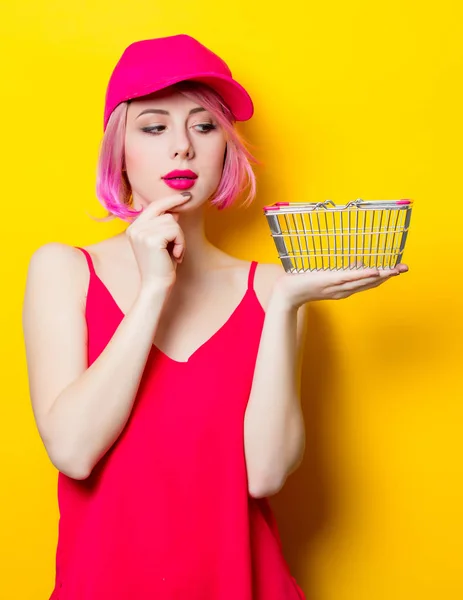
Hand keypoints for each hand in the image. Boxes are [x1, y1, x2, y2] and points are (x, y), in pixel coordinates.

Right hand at [125, 192, 190, 289]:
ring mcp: (141, 232)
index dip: (170, 200)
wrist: (157, 286)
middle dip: (176, 229)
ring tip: (174, 253)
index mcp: (134, 228)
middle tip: (178, 246)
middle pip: (165, 212)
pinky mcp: (151, 239)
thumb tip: (174, 210)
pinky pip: (176, 231)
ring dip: (179, 238)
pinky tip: (176, 256)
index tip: (186, 196)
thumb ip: (164, 225)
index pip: (154, 206)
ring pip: (172, 222)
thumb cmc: (162, 266)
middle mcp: (135, 228)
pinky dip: (181, 243)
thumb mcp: (163, 242)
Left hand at [273, 263, 408, 309]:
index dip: (385, 276)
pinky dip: (363, 274)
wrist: (287, 293)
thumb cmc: (305, 283)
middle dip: (389, 275)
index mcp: (345, 289)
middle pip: (371, 283)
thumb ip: (344, 270)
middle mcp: (344, 290)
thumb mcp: (327, 276)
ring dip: (381, 275)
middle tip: (405, 268)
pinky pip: (349, 277)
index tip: (399, 269)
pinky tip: (375, 271)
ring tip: (395, 269)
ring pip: (364, 281)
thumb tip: (359, 261)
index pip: (369, 283)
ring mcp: (338, 286)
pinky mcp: (330, 281)